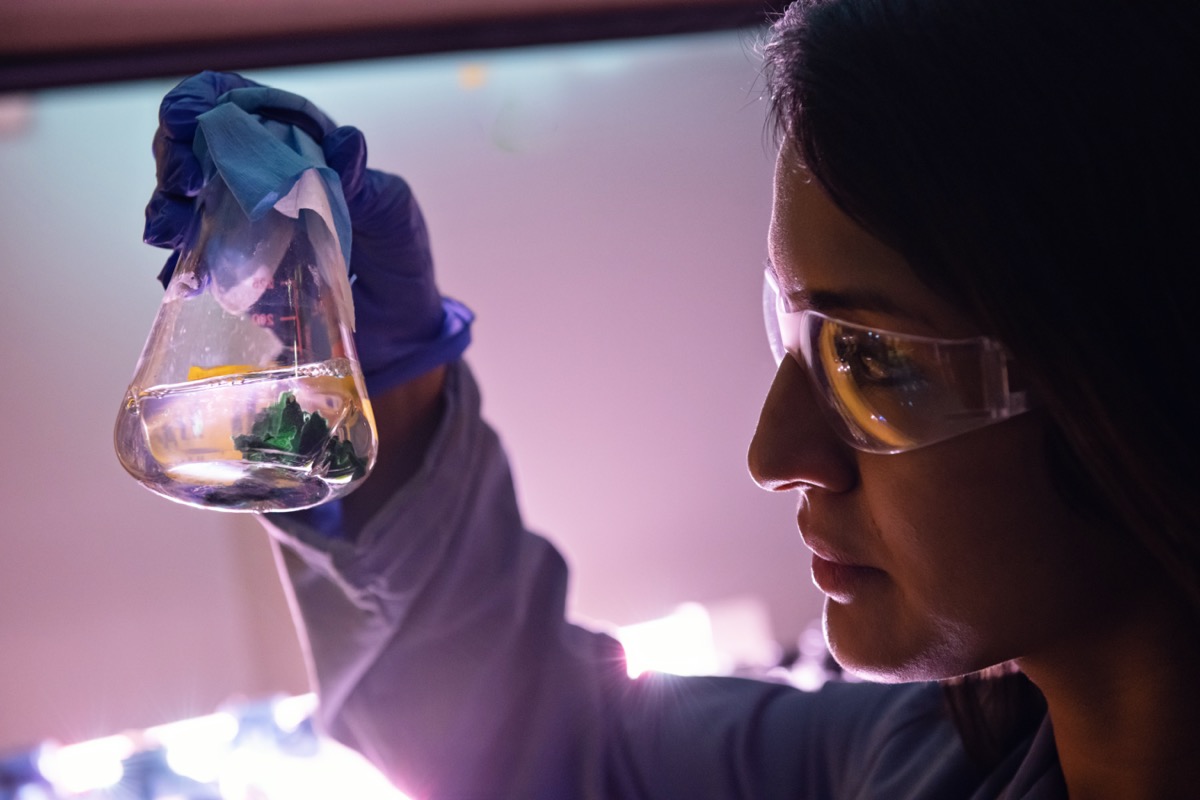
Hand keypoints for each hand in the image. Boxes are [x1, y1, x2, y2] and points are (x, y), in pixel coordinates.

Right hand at [144, 71, 471, 394]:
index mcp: (296, 140)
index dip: (201, 100)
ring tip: (171, 233)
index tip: (190, 122)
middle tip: (184, 187)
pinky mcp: (234, 268)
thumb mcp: (391, 210)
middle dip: (173, 158)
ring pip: (179, 199)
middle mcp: (259, 173)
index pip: (234, 100)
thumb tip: (348, 143)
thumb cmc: (399, 252)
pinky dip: (179, 266)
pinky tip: (184, 278)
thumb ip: (363, 181)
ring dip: (165, 210)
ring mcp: (240, 221)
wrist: (399, 324)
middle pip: (191, 144)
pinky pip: (191, 260)